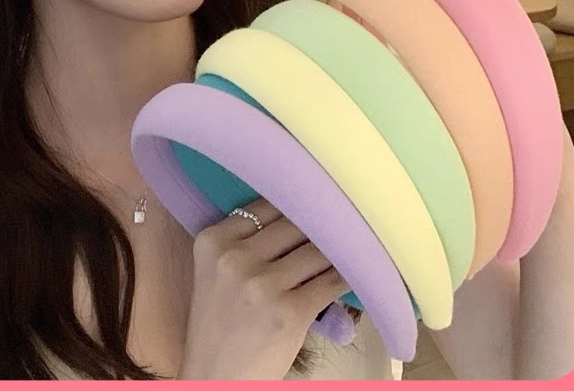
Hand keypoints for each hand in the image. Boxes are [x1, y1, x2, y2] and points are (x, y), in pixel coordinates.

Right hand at [176, 199, 348, 379]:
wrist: (215, 380)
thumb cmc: (220, 325)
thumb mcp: (215, 272)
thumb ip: (244, 241)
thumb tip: (302, 209)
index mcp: (212, 240)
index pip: (265, 205)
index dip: (296, 203)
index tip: (316, 201)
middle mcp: (234, 257)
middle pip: (293, 223)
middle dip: (321, 223)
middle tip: (344, 219)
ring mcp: (261, 284)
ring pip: (316, 250)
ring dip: (339, 248)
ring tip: (356, 243)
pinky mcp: (289, 312)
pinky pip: (331, 281)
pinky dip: (349, 275)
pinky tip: (361, 271)